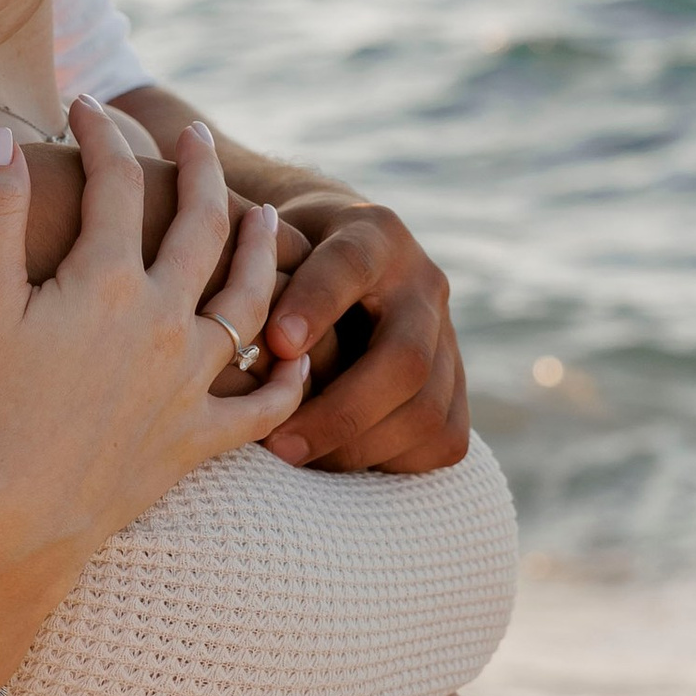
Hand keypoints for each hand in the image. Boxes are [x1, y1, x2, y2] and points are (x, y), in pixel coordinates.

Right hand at [0, 105, 307, 686]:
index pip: (116, 183)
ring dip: (260, 252)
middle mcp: (164, 322)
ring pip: (248, 302)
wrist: (20, 518)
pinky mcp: (200, 438)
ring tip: (266, 219)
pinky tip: (300, 356)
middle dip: (200, 172)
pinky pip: (264, 403)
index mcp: (107, 283)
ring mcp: (191, 382)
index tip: (88, 109)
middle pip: (201, 227)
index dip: (102, 136)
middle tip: (197, 139)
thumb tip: (4, 137)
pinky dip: (289, 378)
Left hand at [260, 197, 468, 475]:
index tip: (276, 343)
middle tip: (276, 443)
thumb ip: (253, 271)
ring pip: (426, 409)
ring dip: (357, 446)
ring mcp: (446, 335)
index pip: (350, 265)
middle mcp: (421, 282)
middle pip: (404, 357)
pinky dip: (391, 461)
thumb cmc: (281, 258)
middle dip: (340, 410)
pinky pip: (444, 438)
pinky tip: (336, 461)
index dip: (317, 303)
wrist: (342, 263)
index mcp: (373, 235)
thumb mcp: (265, 246)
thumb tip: (239, 333)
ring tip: (295, 457)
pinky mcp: (456, 382)